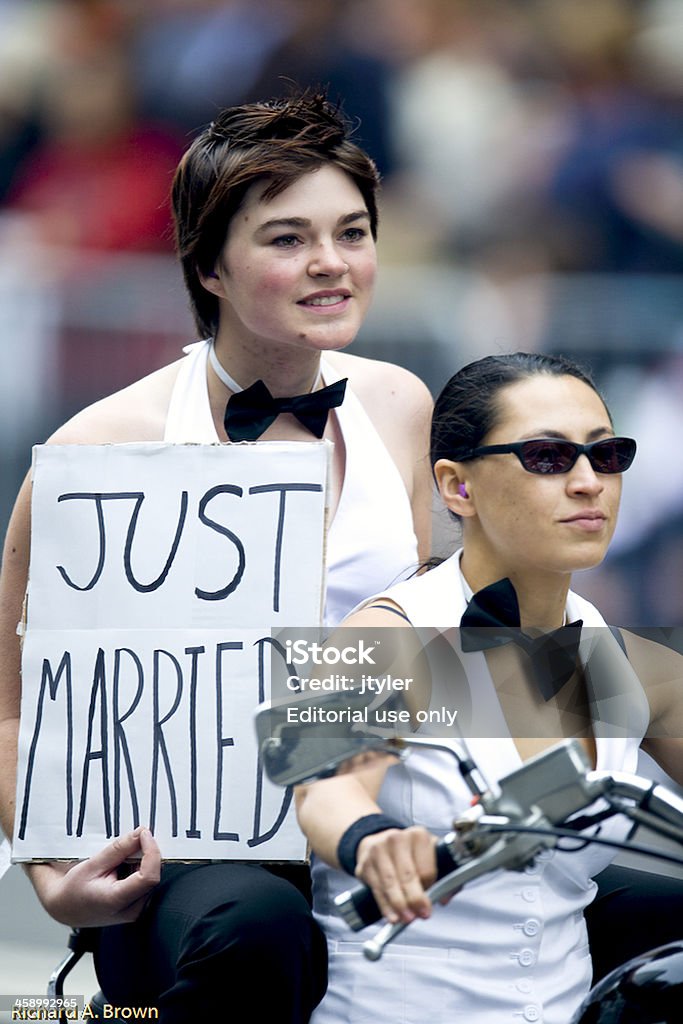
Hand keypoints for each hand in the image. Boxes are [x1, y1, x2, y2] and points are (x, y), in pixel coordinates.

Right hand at [26, 826, 160, 926]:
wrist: (65, 908)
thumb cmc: (73, 890)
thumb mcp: (92, 864)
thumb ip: (119, 849)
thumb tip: (140, 833)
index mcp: (116, 901)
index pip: (149, 877)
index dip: (151, 852)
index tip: (144, 834)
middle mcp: (130, 910)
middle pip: (153, 875)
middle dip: (146, 854)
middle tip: (131, 842)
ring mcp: (135, 911)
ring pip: (152, 877)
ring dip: (142, 861)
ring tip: (120, 860)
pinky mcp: (137, 906)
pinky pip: (147, 883)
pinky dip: (139, 869)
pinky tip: (124, 867)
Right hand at [355, 825, 436, 924]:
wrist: (379, 842)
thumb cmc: (409, 853)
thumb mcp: (430, 856)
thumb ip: (445, 876)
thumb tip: (445, 898)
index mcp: (418, 835)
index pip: (426, 868)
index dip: (430, 887)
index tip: (431, 900)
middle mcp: (397, 839)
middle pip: (408, 875)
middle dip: (415, 899)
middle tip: (422, 915)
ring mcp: (378, 850)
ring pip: (390, 883)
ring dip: (400, 905)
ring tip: (407, 918)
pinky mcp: (365, 864)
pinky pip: (376, 889)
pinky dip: (385, 906)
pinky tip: (392, 916)